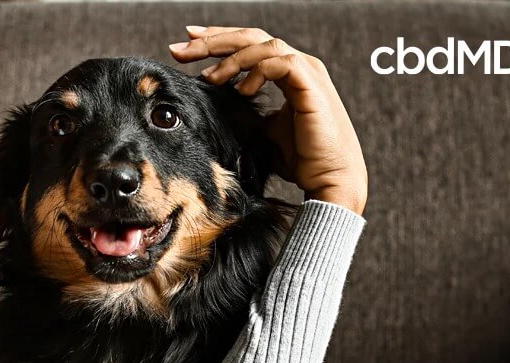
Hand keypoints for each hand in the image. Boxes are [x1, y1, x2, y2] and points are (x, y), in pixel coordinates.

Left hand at [169, 26, 367, 214]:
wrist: (329, 178)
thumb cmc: (300, 158)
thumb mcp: (262, 130)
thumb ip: (243, 111)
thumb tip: (212, 105)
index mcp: (287, 72)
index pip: (248, 45)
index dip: (217, 42)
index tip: (186, 45)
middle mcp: (298, 65)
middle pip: (251, 37)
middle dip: (213, 40)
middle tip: (180, 49)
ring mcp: (307, 72)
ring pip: (263, 45)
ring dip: (231, 58)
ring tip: (209, 78)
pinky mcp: (311, 85)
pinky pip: (280, 63)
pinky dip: (256, 71)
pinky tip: (241, 90)